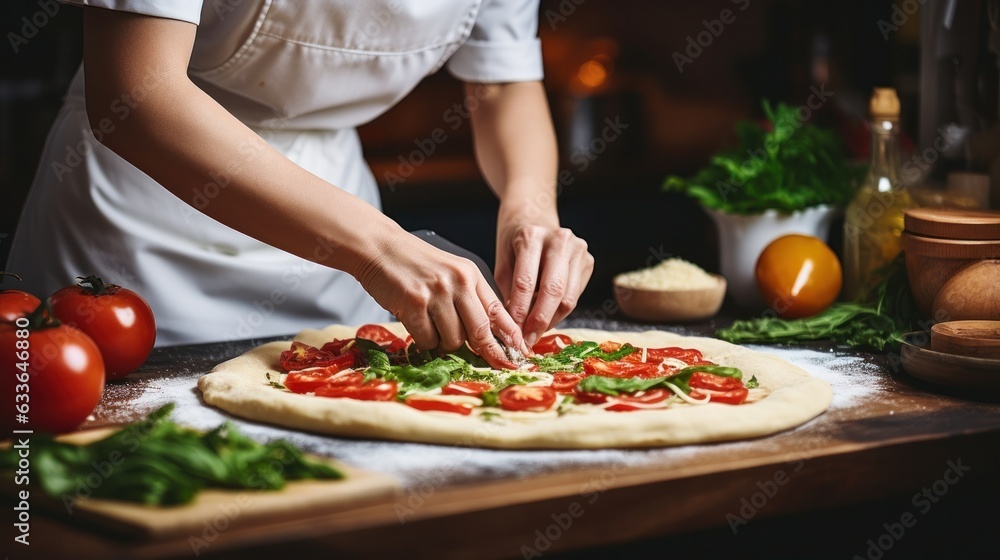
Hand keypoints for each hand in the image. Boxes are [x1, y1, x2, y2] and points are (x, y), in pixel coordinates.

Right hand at [354, 228, 527, 368]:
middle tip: (484, 362)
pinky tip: (416, 322)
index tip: (517, 356)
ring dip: (443, 342)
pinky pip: (427, 340)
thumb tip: (489, 337)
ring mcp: (436, 292)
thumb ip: (470, 300)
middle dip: (483, 352)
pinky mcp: (414, 303)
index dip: (509, 338)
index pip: (498, 312)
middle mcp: (458, 282)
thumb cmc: (415, 265)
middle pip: (480, 332)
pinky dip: (423, 339)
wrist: (379, 247)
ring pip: (453, 340)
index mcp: (471, 275)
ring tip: (431, 323)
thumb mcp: (450, 274)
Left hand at [495, 221, 593, 347]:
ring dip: (550, 321)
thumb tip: (514, 328)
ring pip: (568, 298)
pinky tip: (545, 319)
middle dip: (538, 321)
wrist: (535, 217)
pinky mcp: (589, 261)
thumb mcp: (502, 262)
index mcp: (532, 236)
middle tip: (526, 341)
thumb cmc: (514, 243)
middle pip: (553, 291)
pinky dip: (559, 312)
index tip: (511, 333)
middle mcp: (560, 239)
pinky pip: (575, 296)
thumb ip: (508, 291)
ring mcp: (579, 249)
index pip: (525, 282)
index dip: (518, 312)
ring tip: (534, 334)